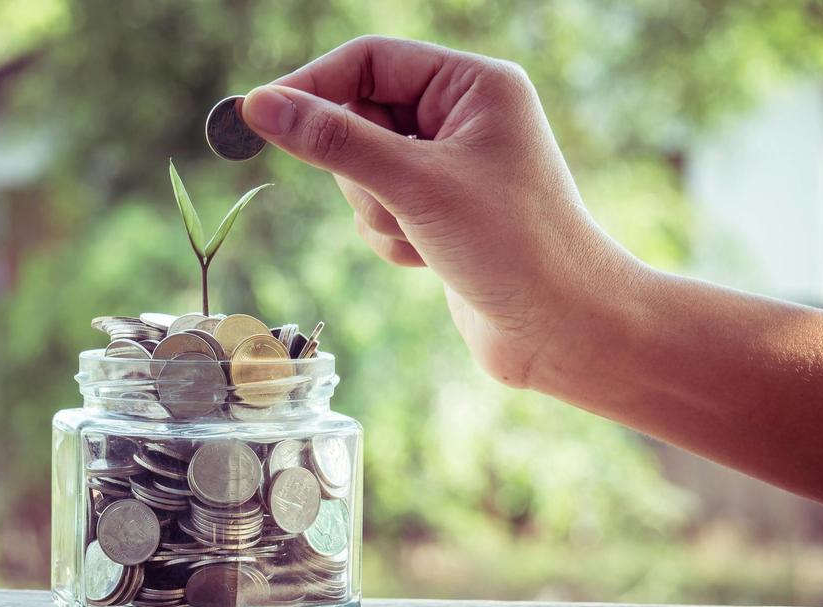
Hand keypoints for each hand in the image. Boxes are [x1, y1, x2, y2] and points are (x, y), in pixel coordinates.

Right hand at [242, 36, 644, 388]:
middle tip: (394, 202)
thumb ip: (334, 142)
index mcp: (473, 86)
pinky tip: (431, 259)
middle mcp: (463, 119)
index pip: (371, 60)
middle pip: (361, 119)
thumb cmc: (511, 245)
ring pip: (364, 173)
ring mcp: (450, 168)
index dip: (314, 86)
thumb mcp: (415, 185)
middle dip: (363, 173)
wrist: (562, 329)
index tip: (260, 115)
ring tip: (426, 238)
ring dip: (379, 213)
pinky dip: (392, 239)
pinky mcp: (441, 214)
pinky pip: (380, 211)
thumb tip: (260, 106)